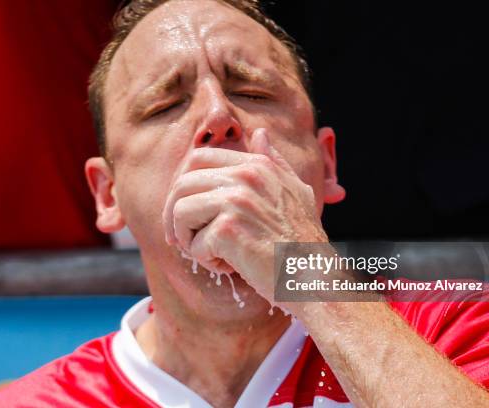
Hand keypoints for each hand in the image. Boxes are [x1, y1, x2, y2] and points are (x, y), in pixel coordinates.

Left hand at [162, 128, 327, 299]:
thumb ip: (275, 162)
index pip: (199, 159)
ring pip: (180, 211)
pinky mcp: (228, 229)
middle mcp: (246, 176)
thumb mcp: (296, 192)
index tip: (186, 213)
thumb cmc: (303, 242)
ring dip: (187, 238)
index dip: (184, 187)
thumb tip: (260, 134)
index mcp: (257, 165)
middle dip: (174, 214)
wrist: (314, 278)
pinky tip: (229, 267)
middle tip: (182, 240)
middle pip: (182, 183)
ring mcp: (237, 200)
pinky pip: (192, 243)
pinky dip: (206, 260)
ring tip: (212, 254)